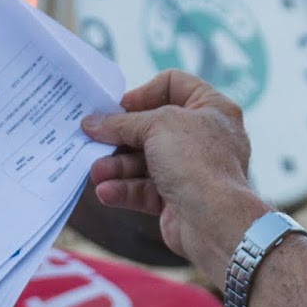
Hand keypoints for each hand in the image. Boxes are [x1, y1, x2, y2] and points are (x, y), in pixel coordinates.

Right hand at [82, 70, 267, 278]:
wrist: (215, 221)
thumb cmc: (196, 161)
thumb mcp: (157, 126)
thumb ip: (121, 123)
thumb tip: (91, 123)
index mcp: (211, 107)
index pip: (174, 85)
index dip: (144, 92)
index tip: (119, 107)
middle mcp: (203, 136)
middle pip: (152, 127)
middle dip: (120, 137)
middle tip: (93, 140)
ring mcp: (191, 169)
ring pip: (145, 161)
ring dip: (117, 166)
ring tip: (95, 172)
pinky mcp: (178, 198)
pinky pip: (145, 189)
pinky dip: (124, 189)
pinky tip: (106, 192)